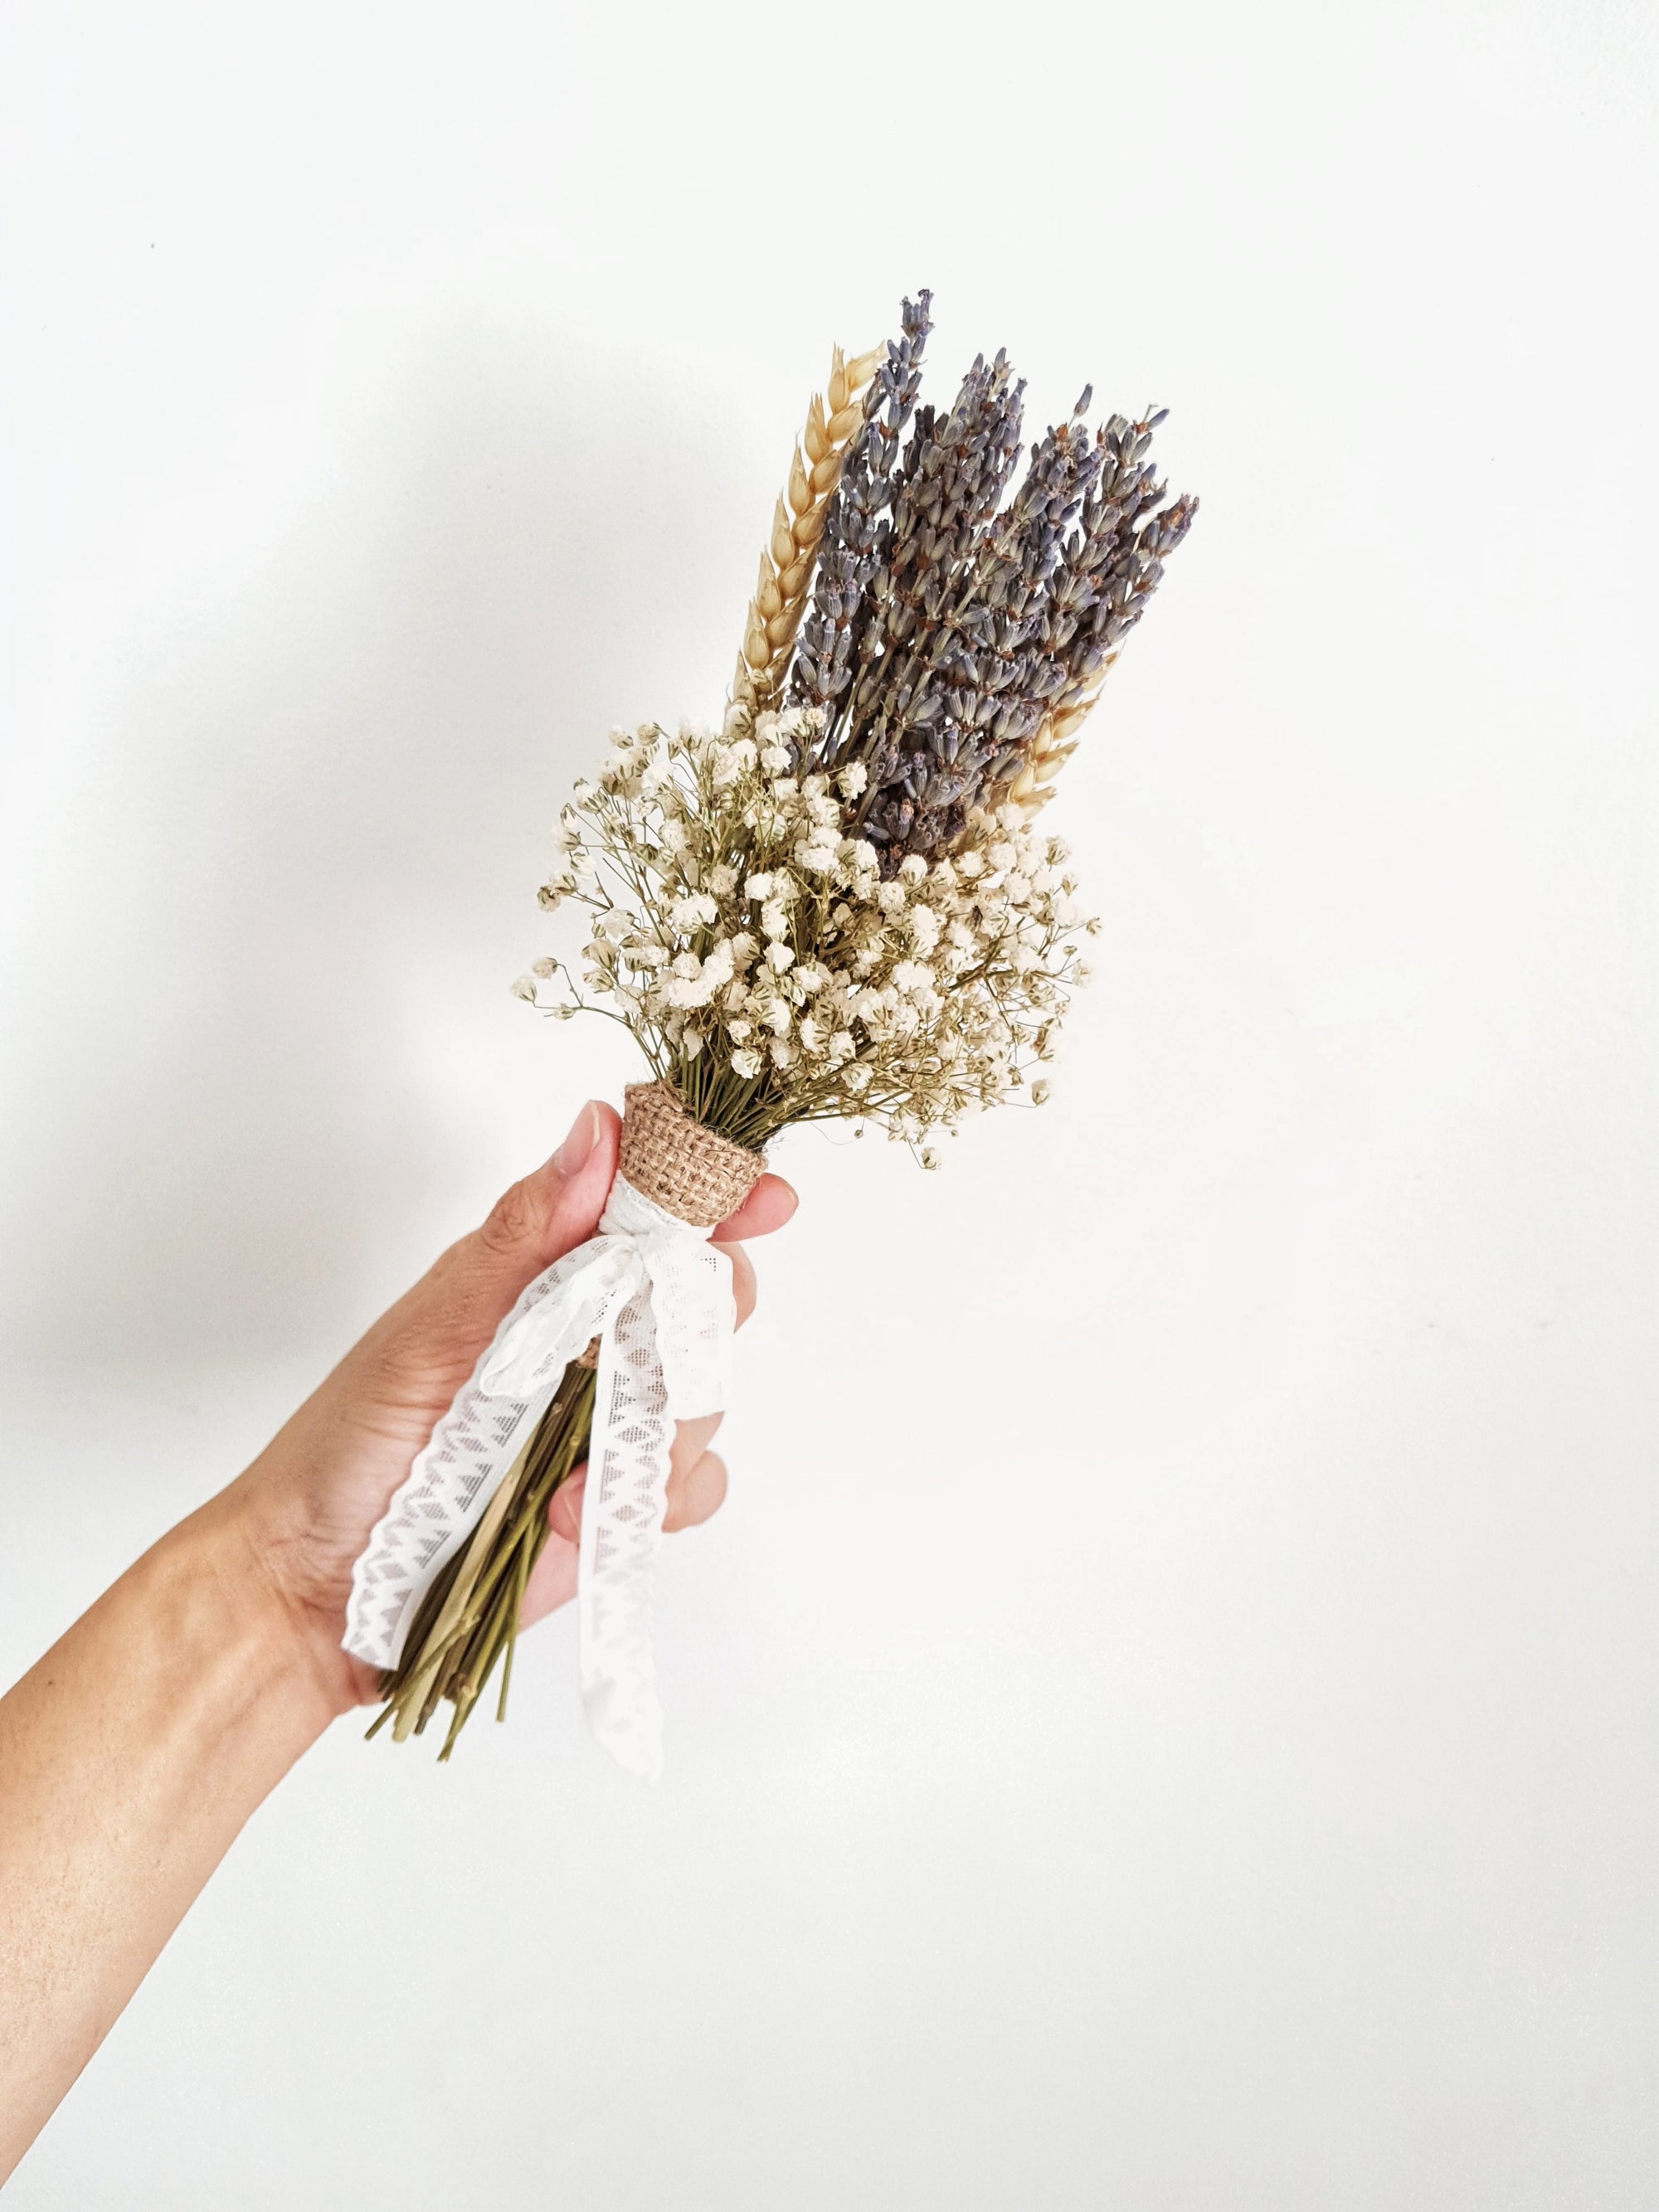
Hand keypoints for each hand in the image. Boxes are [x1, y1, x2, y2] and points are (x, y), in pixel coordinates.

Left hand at [224, 1100, 795, 1714]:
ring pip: (705, 1394)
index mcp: (539, 1273)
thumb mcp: (434, 1325)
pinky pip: (692, 1486)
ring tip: (578, 1465)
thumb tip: (600, 1128)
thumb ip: (528, 1234)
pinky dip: (657, 1500)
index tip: (758, 1196)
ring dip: (665, 1429)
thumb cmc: (348, 1445)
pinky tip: (573, 1514)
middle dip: (706, 1317)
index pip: (645, 1208)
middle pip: (701, 1297)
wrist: (314, 1591)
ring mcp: (603, 1421)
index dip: (709, 1194)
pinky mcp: (613, 1502)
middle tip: (669, 1342)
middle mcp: (584, 1340)